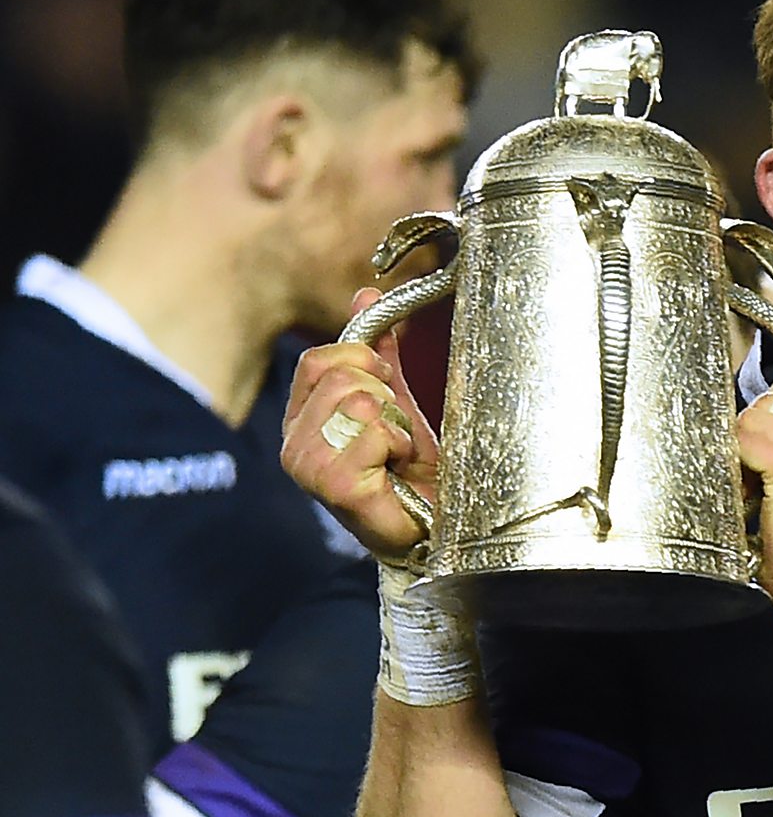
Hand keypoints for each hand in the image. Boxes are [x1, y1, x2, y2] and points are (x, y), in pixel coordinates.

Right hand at [281, 288, 438, 562]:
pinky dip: (399, 445)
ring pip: (361, 401)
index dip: (362, 361)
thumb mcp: (394, 400)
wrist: (433, 524)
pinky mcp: (334, 484)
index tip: (385, 385)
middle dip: (386, 397)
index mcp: (300, 419)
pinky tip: (396, 470)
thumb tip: (366, 292)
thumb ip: (378, 352)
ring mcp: (309, 466)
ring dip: (395, 424)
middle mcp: (293, 443)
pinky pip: (375, 430)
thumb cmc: (410, 470)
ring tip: (396, 453)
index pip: (319, 359)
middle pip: (344, 377)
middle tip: (395, 431)